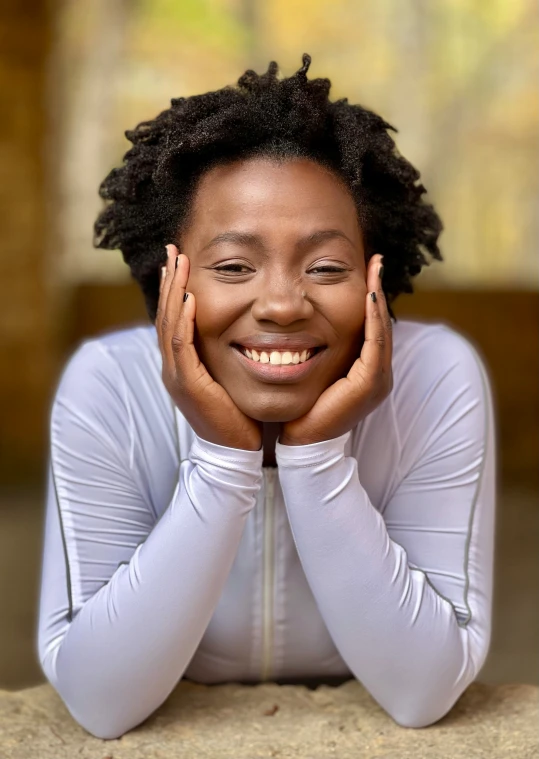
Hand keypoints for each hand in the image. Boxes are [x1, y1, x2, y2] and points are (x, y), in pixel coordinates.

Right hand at [156, 244, 262, 450]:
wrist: (235, 450)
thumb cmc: (236, 413)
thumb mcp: (227, 376)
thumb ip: (224, 353)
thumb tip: (240, 328)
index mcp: (182, 364)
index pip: (172, 318)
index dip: (174, 287)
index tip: (179, 259)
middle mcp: (173, 367)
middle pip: (165, 315)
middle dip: (169, 281)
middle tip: (172, 249)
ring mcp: (177, 376)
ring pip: (169, 325)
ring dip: (173, 292)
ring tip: (177, 263)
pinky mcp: (188, 385)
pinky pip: (182, 347)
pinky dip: (184, 321)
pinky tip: (190, 299)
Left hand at [279, 253, 392, 445]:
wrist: (301, 443)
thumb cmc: (302, 407)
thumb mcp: (313, 369)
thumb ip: (317, 347)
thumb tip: (304, 318)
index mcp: (365, 370)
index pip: (371, 325)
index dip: (370, 295)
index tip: (366, 265)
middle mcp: (377, 374)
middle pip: (381, 323)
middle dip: (378, 289)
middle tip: (375, 259)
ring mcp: (377, 381)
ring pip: (381, 330)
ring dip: (378, 298)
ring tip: (374, 268)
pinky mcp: (368, 385)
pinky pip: (375, 344)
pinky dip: (373, 319)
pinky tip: (367, 295)